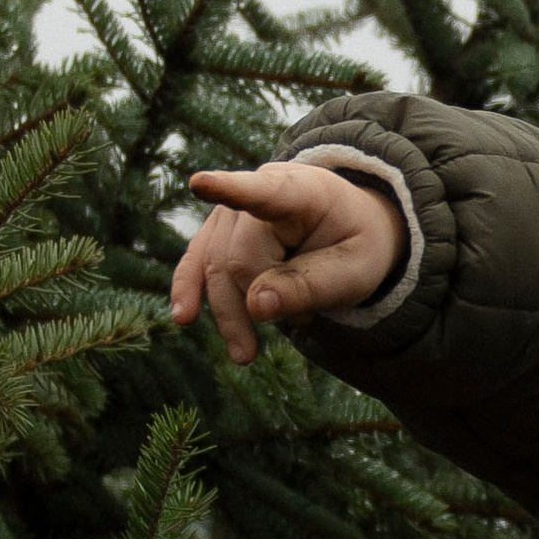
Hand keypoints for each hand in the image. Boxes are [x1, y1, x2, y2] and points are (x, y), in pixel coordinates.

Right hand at [169, 163, 406, 364]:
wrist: (351, 225)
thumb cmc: (357, 244)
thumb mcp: (355, 271)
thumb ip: (310, 286)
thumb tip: (256, 306)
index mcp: (303, 191)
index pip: (265, 192)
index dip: (230, 189)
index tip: (200, 183)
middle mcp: (258, 189)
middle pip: (238, 258)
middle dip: (258, 301)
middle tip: (304, 322)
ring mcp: (233, 209)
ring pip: (214, 268)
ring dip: (227, 314)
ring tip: (246, 355)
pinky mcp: (218, 231)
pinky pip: (196, 263)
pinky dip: (188, 290)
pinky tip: (182, 317)